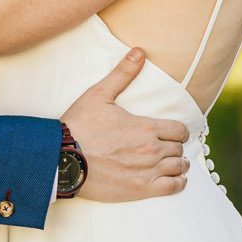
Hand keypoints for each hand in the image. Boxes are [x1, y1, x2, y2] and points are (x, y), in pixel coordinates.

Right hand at [60, 48, 188, 201]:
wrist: (61, 158)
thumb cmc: (79, 125)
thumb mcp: (99, 94)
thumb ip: (123, 73)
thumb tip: (139, 51)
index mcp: (146, 127)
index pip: (180, 130)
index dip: (179, 131)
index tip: (174, 133)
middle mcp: (151, 149)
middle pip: (179, 149)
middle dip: (175, 147)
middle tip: (169, 148)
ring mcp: (147, 171)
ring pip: (178, 168)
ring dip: (178, 165)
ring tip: (174, 164)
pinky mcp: (140, 190)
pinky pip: (172, 188)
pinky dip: (178, 183)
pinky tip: (175, 180)